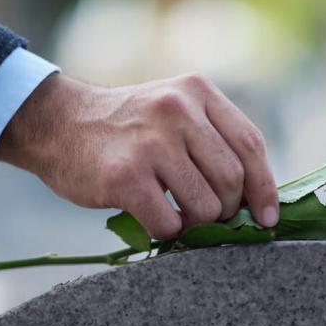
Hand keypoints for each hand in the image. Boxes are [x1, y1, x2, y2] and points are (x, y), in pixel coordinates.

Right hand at [0, 72, 278, 238]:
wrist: (58, 123)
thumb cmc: (126, 128)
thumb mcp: (173, 110)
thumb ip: (212, 140)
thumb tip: (256, 197)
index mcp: (198, 92)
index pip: (251, 144)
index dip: (265, 187)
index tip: (267, 217)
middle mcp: (177, 110)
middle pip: (232, 179)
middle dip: (227, 210)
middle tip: (209, 216)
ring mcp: (151, 141)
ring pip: (206, 206)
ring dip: (198, 224)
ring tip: (180, 217)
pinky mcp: (125, 175)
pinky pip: (169, 223)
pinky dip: (169, 233)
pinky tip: (158, 221)